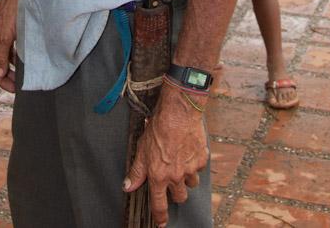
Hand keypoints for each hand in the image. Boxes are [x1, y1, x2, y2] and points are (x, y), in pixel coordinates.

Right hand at [0, 0, 21, 95]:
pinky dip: (16, 59)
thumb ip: (1, 55)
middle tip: (14, 89)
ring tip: (20, 79)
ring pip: (4, 58)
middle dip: (2, 78)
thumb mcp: (6, 34)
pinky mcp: (14, 30)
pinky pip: (12, 50)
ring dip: (10, 70)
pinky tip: (24, 63)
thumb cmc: (13, 7)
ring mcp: (3, 34)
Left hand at [123, 83, 208, 227]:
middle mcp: (176, 177)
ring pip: (191, 183)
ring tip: (181, 163)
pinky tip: (189, 150)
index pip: (159, 205)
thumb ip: (137, 171)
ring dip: (187, 178)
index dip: (160, 217)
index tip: (161, 224)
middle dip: (176, 193)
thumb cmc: (158, 128)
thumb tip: (128, 186)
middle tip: (173, 181)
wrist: (179, 112)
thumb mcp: (142, 149)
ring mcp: (190, 169)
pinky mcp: (201, 159)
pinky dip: (195, 162)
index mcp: (159, 176)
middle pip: (180, 198)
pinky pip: (199, 168)